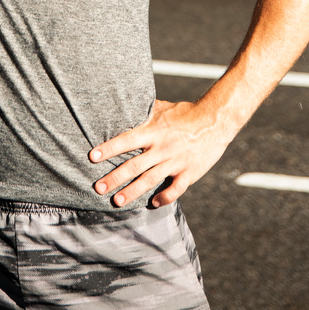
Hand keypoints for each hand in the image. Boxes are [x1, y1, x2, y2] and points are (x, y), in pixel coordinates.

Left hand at [89, 98, 234, 207]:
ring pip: (151, 180)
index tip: (93, 157)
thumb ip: (144, 112)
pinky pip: (175, 189)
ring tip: (117, 201)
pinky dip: (164, 198)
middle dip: (115, 177)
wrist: (215, 120)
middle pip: (135, 165)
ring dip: (133, 192)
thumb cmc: (186, 113)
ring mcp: (176, 161)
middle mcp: (162, 147)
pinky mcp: (189, 172)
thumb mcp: (162, 108)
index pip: (127, 140)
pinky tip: (153, 204)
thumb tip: (124, 106)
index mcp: (154, 131)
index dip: (110, 148)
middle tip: (98, 188)